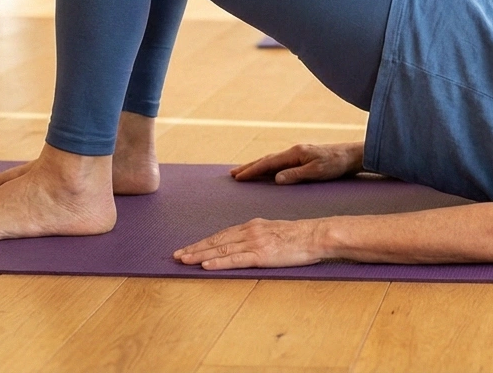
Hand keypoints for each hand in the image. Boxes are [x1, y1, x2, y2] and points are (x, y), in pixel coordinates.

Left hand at [173, 218, 322, 269]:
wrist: (315, 235)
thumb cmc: (299, 236)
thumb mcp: (275, 230)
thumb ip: (259, 235)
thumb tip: (247, 243)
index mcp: (253, 226)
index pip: (222, 235)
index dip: (204, 242)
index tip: (189, 248)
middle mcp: (250, 231)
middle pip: (217, 241)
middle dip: (195, 248)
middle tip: (177, 255)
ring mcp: (254, 243)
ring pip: (221, 250)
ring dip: (200, 255)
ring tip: (184, 260)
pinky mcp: (261, 255)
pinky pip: (235, 259)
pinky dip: (218, 262)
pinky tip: (205, 265)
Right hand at [229, 142, 361, 183]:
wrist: (351, 156)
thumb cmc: (336, 165)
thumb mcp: (316, 172)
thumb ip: (295, 175)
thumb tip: (275, 179)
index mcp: (295, 153)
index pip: (269, 162)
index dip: (252, 170)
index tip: (238, 177)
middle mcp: (294, 151)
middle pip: (267, 159)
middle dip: (249, 167)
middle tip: (233, 175)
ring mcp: (298, 154)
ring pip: (272, 161)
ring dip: (257, 166)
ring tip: (243, 172)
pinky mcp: (302, 158)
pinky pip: (280, 163)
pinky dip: (268, 167)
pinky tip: (266, 172)